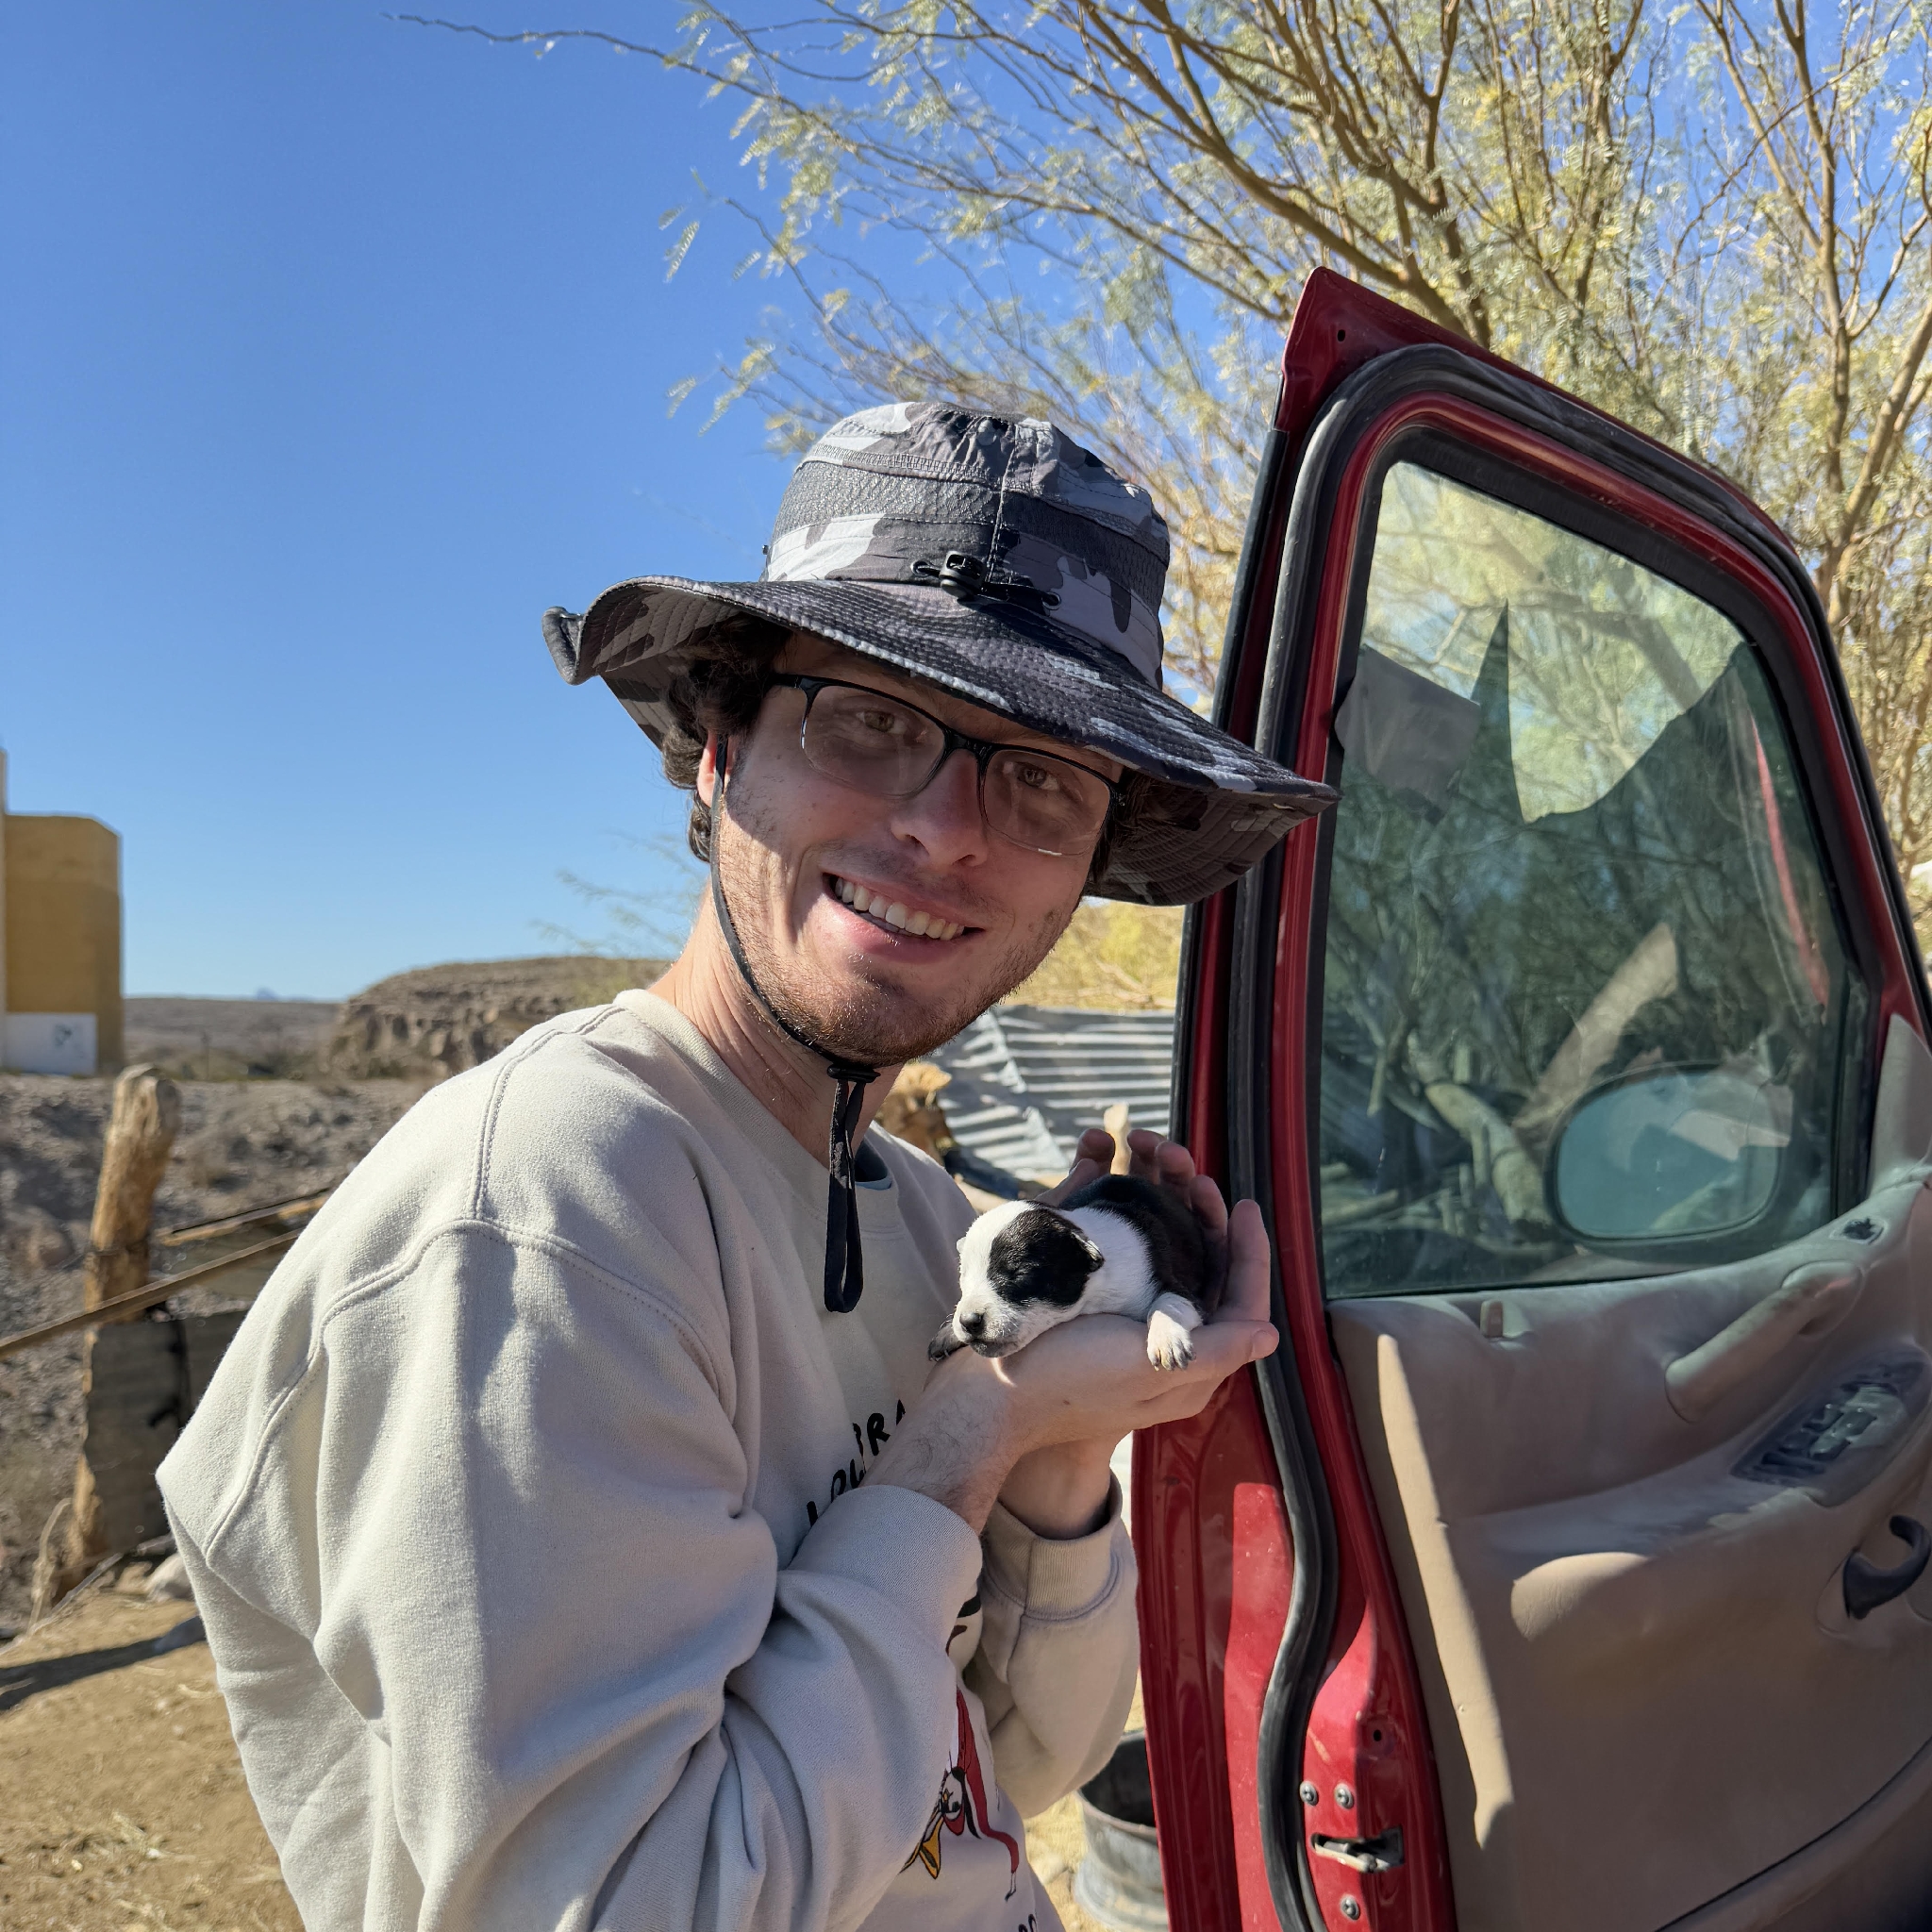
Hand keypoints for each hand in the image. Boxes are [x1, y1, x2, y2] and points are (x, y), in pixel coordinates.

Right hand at [868, 1142, 1275, 1534]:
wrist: (991, 1392)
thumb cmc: (1068, 1382)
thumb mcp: (1144, 1368)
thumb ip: (1214, 1350)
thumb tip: (1270, 1331)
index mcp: (1191, 1367)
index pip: (1239, 1304)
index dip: (1249, 1253)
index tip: (1244, 1204)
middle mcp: (1169, 1346)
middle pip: (1206, 1272)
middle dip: (1206, 1219)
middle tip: (1195, 1176)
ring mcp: (1133, 1327)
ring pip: (1169, 1257)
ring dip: (1171, 1210)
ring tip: (1161, 1170)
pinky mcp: (1100, 1312)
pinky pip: (1130, 1258)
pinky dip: (1131, 1220)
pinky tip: (1122, 1191)